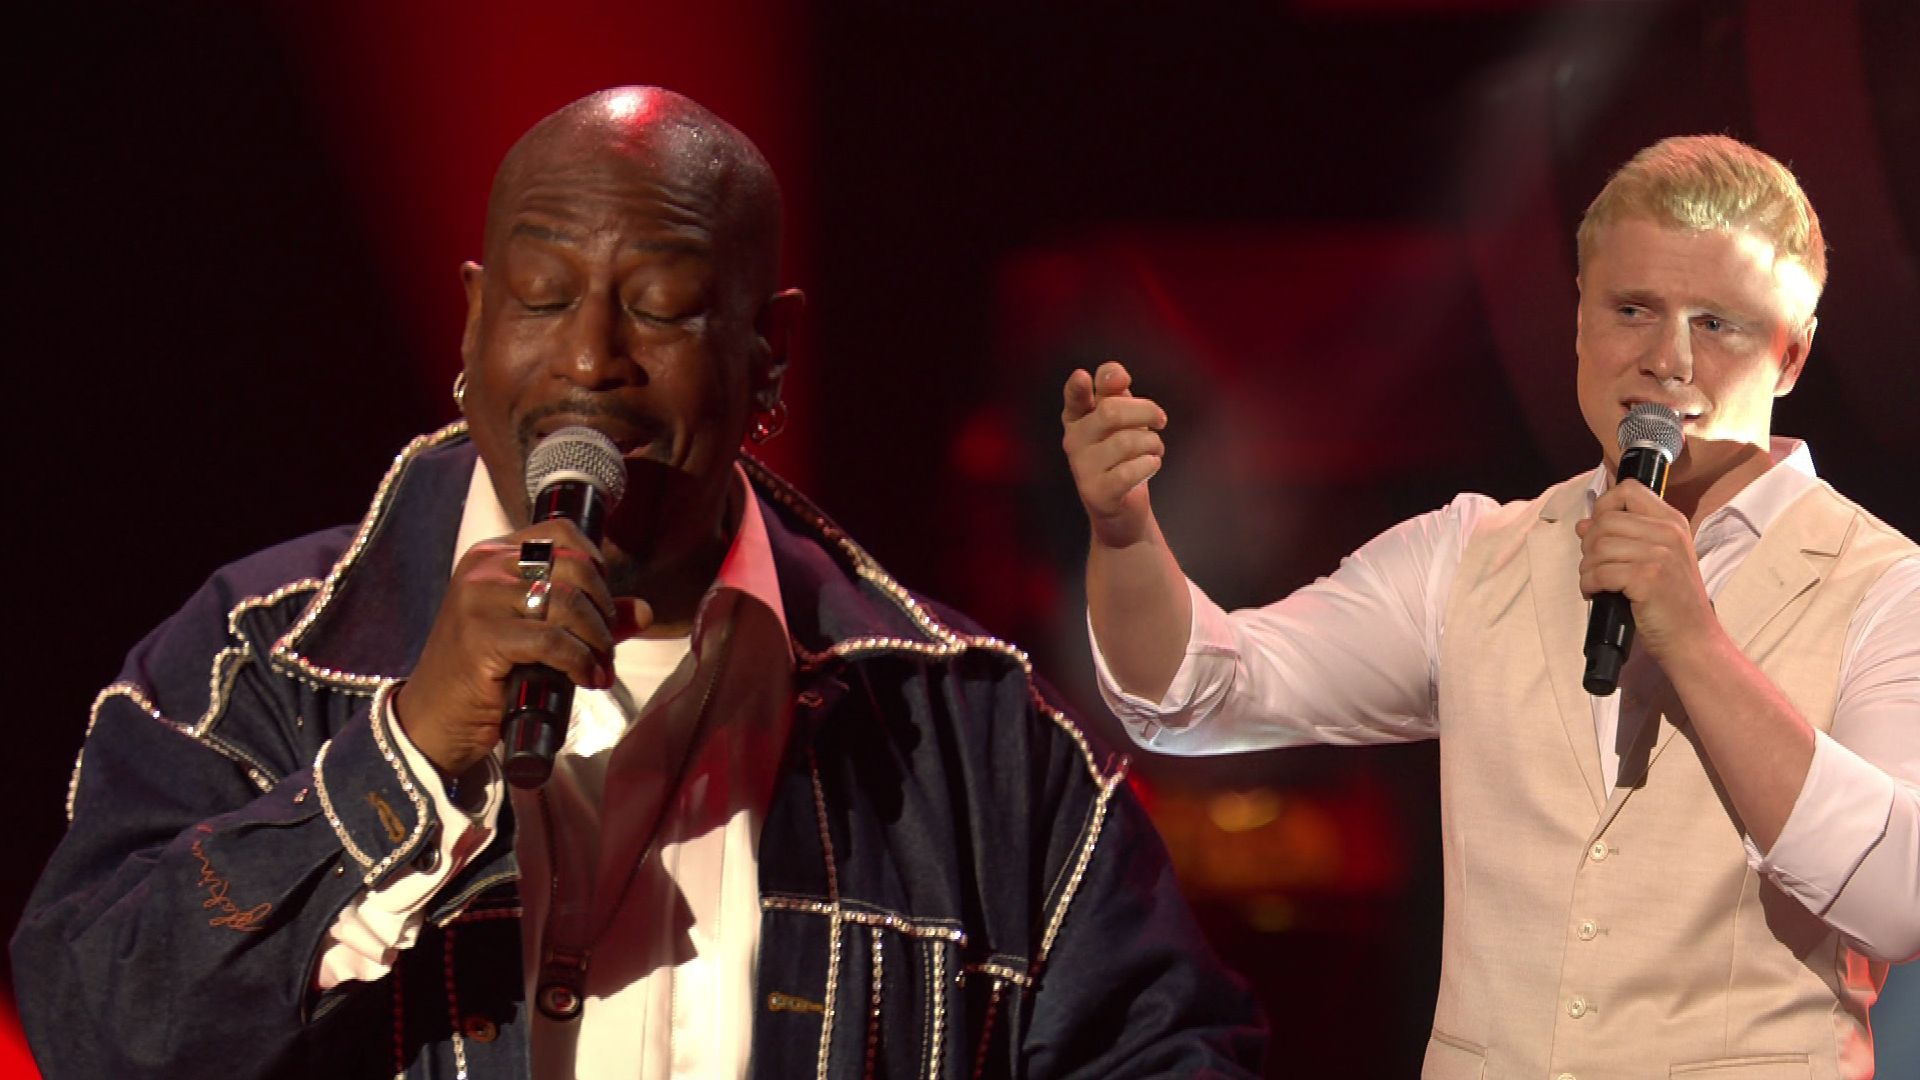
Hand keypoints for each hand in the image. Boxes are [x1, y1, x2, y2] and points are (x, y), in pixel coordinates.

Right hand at [393, 519, 649, 776]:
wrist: (434, 721)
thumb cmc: (487, 676)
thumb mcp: (538, 635)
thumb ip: (588, 617)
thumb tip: (645, 610)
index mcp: (494, 555)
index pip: (562, 534)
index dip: (596, 566)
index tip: (602, 605)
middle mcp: (484, 567)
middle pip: (573, 568)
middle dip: (603, 611)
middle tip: (605, 647)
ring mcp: (479, 598)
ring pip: (567, 602)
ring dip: (596, 639)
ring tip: (599, 666)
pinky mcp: (481, 636)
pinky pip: (552, 639)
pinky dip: (580, 660)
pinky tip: (586, 678)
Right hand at [1061, 360, 1167, 548]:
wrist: (1124, 508)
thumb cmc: (1124, 455)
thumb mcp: (1122, 417)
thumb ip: (1116, 391)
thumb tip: (1117, 375)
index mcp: (1077, 417)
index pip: (1075, 395)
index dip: (1078, 386)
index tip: (1083, 377)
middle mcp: (1073, 440)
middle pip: (1111, 411)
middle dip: (1146, 411)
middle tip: (1161, 420)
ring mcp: (1081, 468)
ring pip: (1127, 441)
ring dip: (1153, 443)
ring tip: (1154, 450)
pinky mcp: (1096, 493)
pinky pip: (1130, 470)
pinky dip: (1150, 464)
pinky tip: (1150, 466)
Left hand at [1574, 480, 1717, 662]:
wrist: (1693, 638)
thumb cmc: (1669, 601)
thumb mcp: (1654, 559)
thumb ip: (1623, 535)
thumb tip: (1584, 523)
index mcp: (1672, 521)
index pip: (1627, 490)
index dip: (1604, 506)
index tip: (1599, 531)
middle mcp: (1668, 532)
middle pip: (1605, 520)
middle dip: (1589, 546)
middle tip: (1595, 567)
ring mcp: (1660, 554)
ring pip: (1597, 546)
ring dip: (1587, 568)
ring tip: (1597, 583)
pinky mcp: (1648, 578)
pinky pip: (1599, 572)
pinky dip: (1589, 585)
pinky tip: (1597, 594)